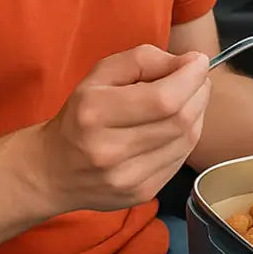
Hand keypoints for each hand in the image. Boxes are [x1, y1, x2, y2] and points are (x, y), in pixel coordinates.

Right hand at [33, 45, 210, 212]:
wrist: (53, 169)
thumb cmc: (82, 113)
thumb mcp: (101, 74)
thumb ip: (144, 60)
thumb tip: (189, 64)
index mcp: (95, 112)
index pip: (163, 98)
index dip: (191, 77)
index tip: (198, 61)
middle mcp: (110, 150)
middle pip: (179, 119)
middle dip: (199, 92)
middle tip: (197, 79)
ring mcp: (128, 177)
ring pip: (187, 140)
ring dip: (197, 113)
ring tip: (187, 100)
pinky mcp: (142, 194)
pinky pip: (181, 159)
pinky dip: (187, 137)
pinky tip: (176, 126)